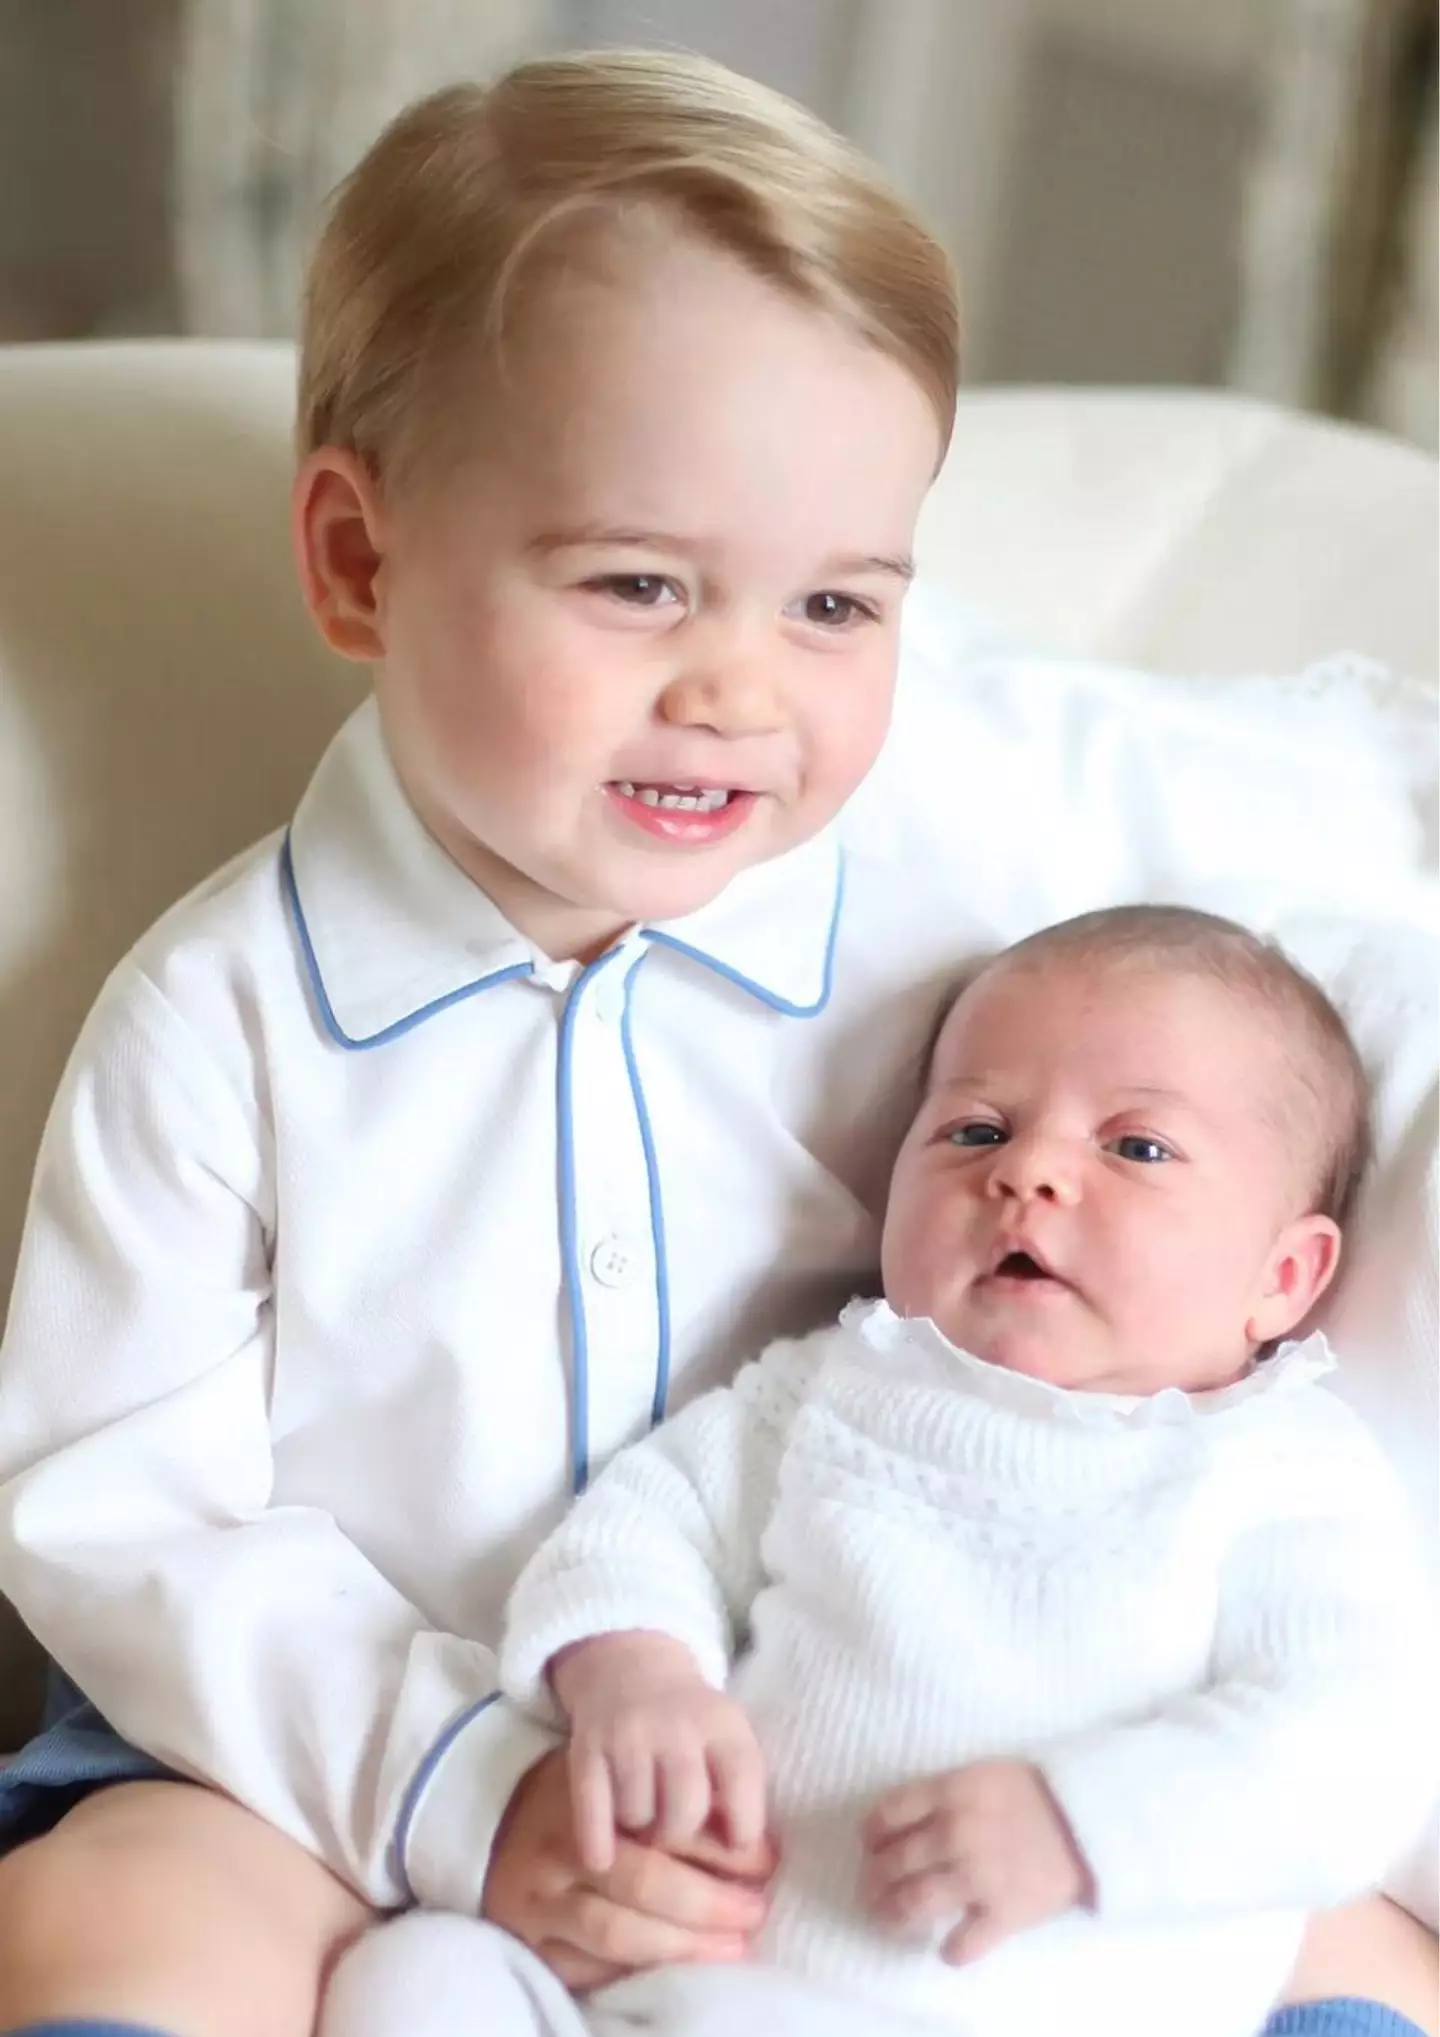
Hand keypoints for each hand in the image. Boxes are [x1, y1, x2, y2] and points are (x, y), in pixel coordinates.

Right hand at [482, 1746, 774, 1993]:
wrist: (490, 1808)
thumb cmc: (582, 1790)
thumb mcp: (625, 1771)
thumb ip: (676, 1799)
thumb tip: (755, 1848)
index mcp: (592, 1788)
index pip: (669, 1821)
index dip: (726, 1848)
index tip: (766, 1865)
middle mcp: (560, 1838)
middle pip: (646, 1879)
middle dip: (710, 1903)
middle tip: (754, 1913)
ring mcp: (539, 1891)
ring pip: (617, 1931)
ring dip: (680, 1946)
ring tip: (728, 1948)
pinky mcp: (526, 1932)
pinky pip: (585, 1966)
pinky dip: (632, 1973)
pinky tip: (672, 1971)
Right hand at [552, 1632, 767, 1873]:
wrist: (631, 1665)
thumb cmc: (690, 1721)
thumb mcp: (727, 1735)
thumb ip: (741, 1789)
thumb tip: (755, 1862)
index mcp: (721, 1724)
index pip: (742, 1783)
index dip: (744, 1827)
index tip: (737, 1846)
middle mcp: (675, 1726)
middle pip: (685, 1809)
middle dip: (681, 1834)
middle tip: (675, 1836)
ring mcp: (628, 1735)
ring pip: (637, 1815)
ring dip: (640, 1831)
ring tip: (645, 1823)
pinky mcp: (588, 1747)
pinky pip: (591, 1807)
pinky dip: (597, 1840)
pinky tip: (603, 1859)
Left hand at [861, 1759, 1091, 1965]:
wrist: (1089, 1820)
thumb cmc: (1031, 1793)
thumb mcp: (979, 1774)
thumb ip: (939, 1795)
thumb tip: (897, 1825)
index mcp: (949, 1792)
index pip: (886, 1816)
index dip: (871, 1836)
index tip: (871, 1847)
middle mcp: (955, 1833)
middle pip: (892, 1864)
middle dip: (874, 1881)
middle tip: (872, 1890)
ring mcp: (978, 1876)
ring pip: (913, 1905)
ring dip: (892, 1916)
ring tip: (888, 1919)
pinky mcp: (1004, 1914)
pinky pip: (962, 1945)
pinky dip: (949, 1951)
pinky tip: (946, 1947)